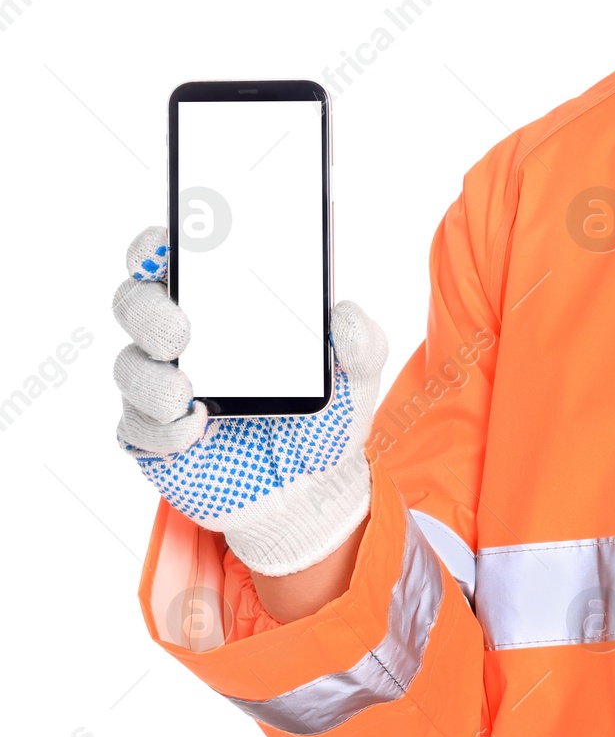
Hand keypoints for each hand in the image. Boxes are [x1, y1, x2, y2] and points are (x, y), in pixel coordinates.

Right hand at [113, 225, 386, 576]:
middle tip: (182, 330)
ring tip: (187, 392)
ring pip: (129, 365)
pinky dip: (161, 428)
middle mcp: (187, 339)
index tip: (165, 246)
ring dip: (151, 377)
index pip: (177, 260)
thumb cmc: (325, 414)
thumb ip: (362, 341)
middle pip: (135, 304)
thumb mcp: (358, 375)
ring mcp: (163, 387)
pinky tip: (193, 429)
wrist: (311, 490)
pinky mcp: (153, 437)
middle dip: (148, 310)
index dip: (158, 246)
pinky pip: (135, 426)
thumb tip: (343, 312)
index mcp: (229, 305)